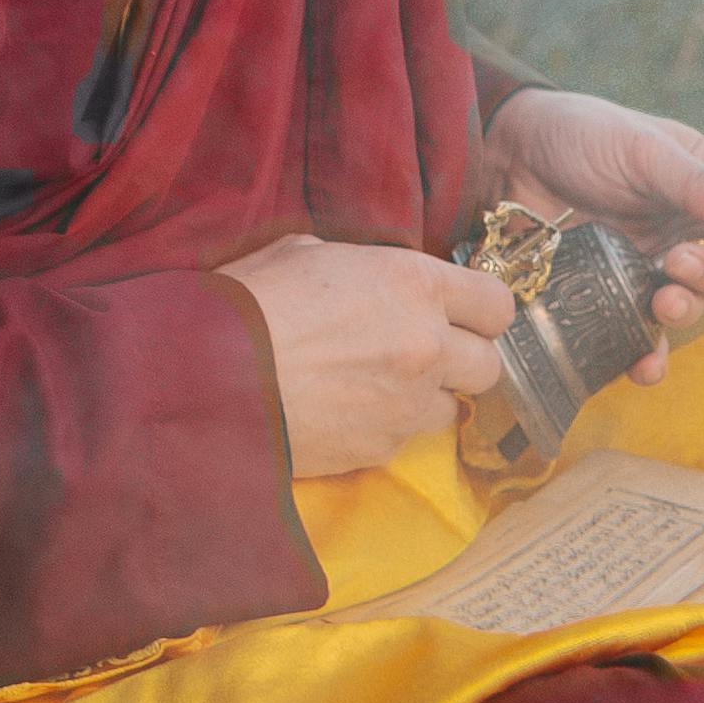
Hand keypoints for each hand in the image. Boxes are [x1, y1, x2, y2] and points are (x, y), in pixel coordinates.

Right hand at [219, 234, 514, 477]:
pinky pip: (404, 441)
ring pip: (451, 409)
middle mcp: (427, 345)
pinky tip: (343, 414)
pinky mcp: (381, 449)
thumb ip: (359, 267)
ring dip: (424, 400)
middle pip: (488, 365)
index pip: (497, 304)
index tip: (463, 314)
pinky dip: (384, 429)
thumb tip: (369, 280)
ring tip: (376, 389)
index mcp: (414, 283)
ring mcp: (407, 404)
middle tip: (423, 354)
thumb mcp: (303, 253)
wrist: (206, 377)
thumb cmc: (247, 302)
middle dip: (461, 360)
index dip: (481, 311)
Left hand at [477, 85, 703, 386]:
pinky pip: (644, 336)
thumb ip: (693, 179)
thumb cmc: (582, 134)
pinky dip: (649, 355)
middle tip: (679, 261)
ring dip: (688, 309)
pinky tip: (643, 365)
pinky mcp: (618, 296)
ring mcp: (657, 266)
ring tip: (663, 299)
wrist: (509, 155)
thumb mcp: (639, 147)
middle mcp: (694, 230)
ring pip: (696, 305)